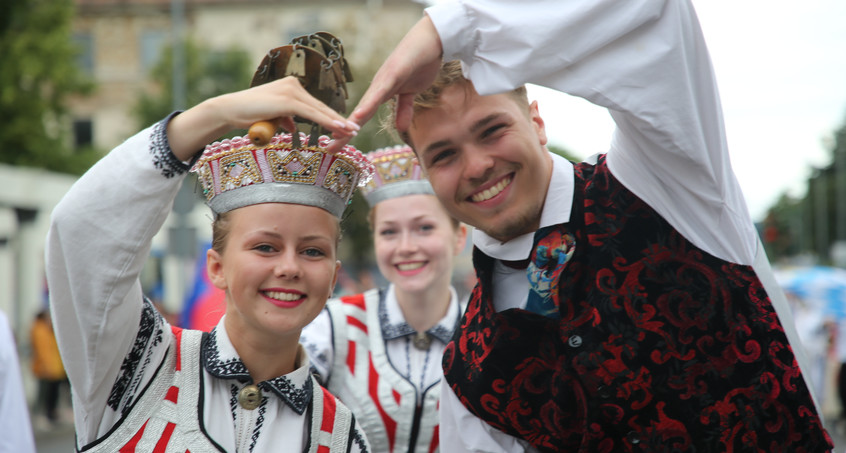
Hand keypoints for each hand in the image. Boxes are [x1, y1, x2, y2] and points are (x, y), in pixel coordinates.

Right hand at [167, 77, 359, 160]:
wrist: (230, 110)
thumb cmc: (249, 115)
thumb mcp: (273, 117)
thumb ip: (285, 118)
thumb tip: (294, 127)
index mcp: (291, 87)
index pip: (316, 105)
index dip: (331, 117)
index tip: (345, 126)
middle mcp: (293, 85)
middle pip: (321, 107)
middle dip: (339, 120)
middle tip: (355, 130)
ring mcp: (290, 91)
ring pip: (319, 110)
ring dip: (336, 122)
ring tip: (351, 131)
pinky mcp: (286, 100)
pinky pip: (310, 113)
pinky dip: (326, 121)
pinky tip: (338, 127)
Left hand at [328, 14, 443, 152]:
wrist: (430, 40)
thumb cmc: (420, 64)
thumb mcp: (412, 92)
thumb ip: (404, 109)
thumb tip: (400, 128)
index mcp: (380, 93)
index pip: (362, 117)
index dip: (349, 132)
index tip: (336, 146)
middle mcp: (378, 87)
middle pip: (358, 114)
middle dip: (344, 132)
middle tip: (329, 148)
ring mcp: (384, 79)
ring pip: (366, 104)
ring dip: (352, 120)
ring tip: (338, 134)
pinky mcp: (394, 73)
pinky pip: (380, 92)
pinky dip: (369, 104)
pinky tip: (360, 115)